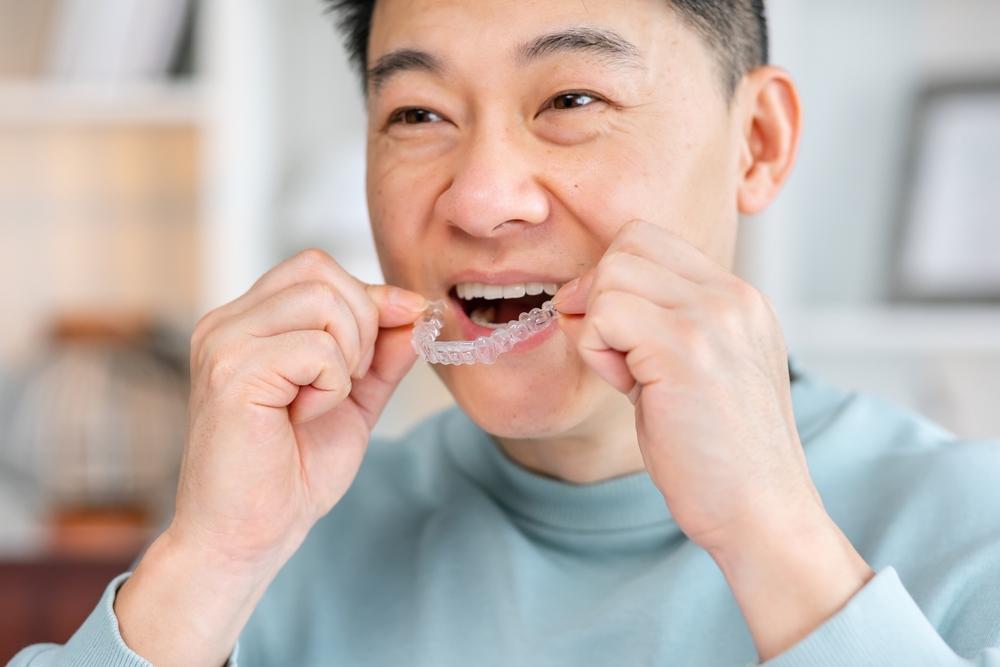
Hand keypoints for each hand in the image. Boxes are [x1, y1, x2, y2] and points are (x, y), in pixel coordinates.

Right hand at [115, 249, 427, 666]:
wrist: (247, 538)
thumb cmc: (290, 475)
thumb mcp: (353, 400)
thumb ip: (381, 353)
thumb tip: (416, 308)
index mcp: (247, 323)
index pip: (315, 268)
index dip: (369, 297)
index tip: (401, 330)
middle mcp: (226, 323)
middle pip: (319, 270)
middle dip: (364, 321)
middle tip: (352, 380)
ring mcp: (223, 344)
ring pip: (322, 299)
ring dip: (349, 354)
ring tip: (325, 399)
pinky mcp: (231, 373)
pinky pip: (316, 347)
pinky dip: (332, 385)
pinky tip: (305, 416)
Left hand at [554, 220, 872, 660]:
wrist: (761, 514)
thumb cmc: (719, 455)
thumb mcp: (698, 369)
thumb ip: (658, 324)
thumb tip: (581, 295)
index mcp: (740, 298)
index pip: (650, 239)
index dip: (616, 281)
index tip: (622, 337)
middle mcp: (732, 297)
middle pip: (626, 245)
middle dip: (600, 296)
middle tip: (618, 356)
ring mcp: (712, 318)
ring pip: (610, 274)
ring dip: (598, 328)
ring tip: (628, 378)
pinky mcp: (684, 348)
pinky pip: (602, 315)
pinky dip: (596, 351)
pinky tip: (627, 389)